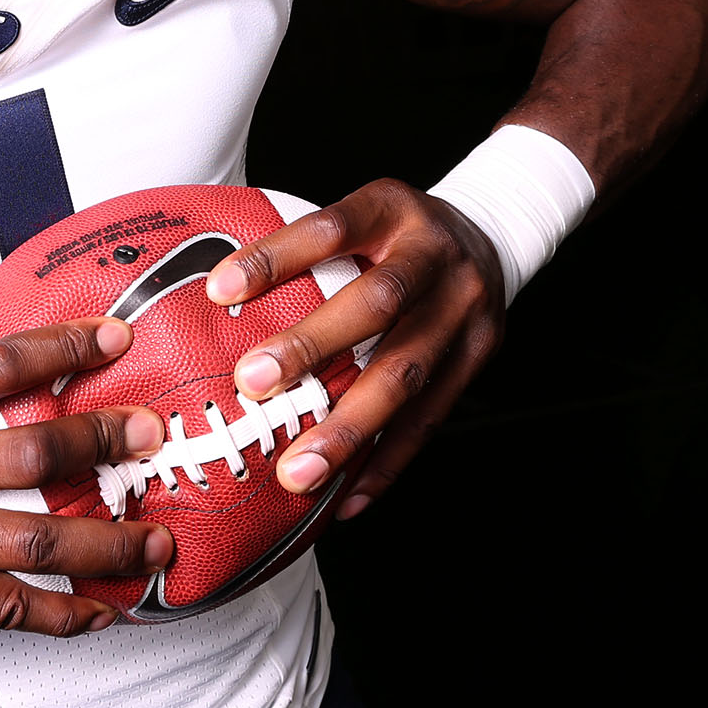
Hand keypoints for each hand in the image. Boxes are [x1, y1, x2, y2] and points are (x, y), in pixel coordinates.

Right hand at [0, 317, 175, 639]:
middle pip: (31, 452)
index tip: (117, 342)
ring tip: (156, 545)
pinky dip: (64, 613)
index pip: (1, 363)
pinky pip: (9, 605)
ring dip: (108, 545)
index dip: (66, 349)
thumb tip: (37, 365)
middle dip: (102, 443)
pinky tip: (103, 613)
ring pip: (34, 537)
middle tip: (151, 439)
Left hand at [204, 178, 505, 520]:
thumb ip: (307, 249)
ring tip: (300, 469)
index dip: (275, 257)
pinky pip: (431, 419)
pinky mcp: (478, 355)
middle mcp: (435, 255)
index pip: (330, 227)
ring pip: (407, 372)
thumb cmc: (398, 235)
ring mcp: (464, 309)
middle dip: (313, 347)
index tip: (219, 290)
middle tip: (254, 385)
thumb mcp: (361, 215)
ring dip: (349, 428)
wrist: (492, 237)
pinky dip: (386, 464)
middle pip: (378, 302)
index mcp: (391, 210)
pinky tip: (347, 497)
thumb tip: (216, 294)